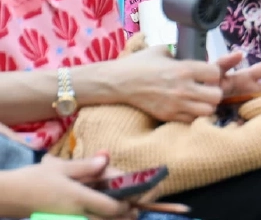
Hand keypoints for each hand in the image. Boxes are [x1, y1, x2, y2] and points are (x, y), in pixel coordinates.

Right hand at [0, 154, 134, 219]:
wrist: (8, 197)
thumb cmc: (34, 180)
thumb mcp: (60, 168)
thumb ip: (85, 166)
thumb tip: (106, 159)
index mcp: (78, 198)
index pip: (111, 207)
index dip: (126, 205)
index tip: (134, 198)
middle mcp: (76, 215)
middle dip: (124, 216)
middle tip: (134, 211)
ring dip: (111, 219)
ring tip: (123, 214)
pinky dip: (95, 219)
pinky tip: (99, 215)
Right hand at [105, 45, 223, 121]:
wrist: (117, 82)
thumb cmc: (139, 63)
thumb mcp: (162, 51)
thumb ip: (180, 53)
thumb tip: (194, 55)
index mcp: (183, 69)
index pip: (216, 73)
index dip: (215, 73)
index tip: (208, 73)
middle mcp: (182, 88)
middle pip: (216, 95)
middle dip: (215, 91)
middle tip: (207, 88)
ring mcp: (175, 104)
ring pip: (207, 111)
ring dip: (206, 105)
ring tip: (199, 99)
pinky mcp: (167, 116)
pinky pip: (191, 120)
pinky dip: (193, 115)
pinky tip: (187, 107)